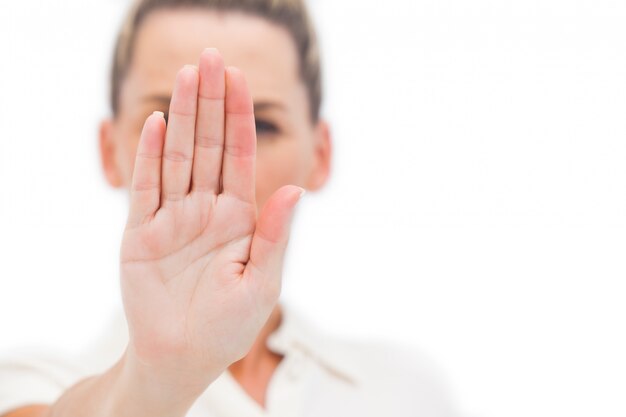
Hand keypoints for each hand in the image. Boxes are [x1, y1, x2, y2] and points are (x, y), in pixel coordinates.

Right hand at [118, 48, 302, 398]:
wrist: (183, 358)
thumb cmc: (228, 326)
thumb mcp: (262, 281)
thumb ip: (275, 235)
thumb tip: (296, 189)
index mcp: (238, 217)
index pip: (239, 156)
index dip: (239, 118)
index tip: (240, 79)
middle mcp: (205, 209)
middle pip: (208, 145)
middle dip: (211, 102)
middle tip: (211, 58)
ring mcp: (172, 218)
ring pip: (177, 157)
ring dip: (181, 117)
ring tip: (187, 75)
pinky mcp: (141, 233)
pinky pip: (145, 188)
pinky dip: (149, 156)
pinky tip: (155, 124)